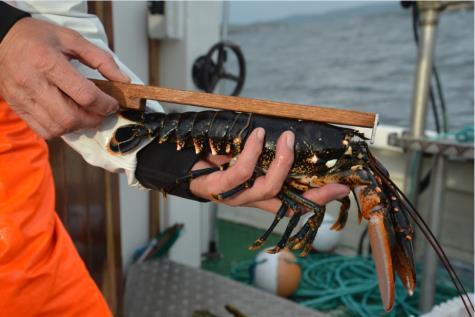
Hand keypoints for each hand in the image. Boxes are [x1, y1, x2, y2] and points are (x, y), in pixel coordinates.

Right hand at [0, 18, 129, 138]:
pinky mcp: (17, 107)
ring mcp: (23, 98)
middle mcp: (33, 83)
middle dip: (93, 120)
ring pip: (57, 128)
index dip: (105, 104)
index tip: (113, 104)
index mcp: (48, 62)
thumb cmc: (39, 37)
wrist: (1, 38)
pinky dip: (61, 130)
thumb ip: (101, 59)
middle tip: (103, 113)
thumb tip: (124, 80)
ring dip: (78, 126)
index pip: (84, 95)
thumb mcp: (72, 39)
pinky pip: (43, 131)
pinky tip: (68, 118)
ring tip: (87, 115)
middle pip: (70, 117)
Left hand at [190, 129, 349, 213]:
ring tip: (286, 137)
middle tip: (333, 176)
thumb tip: (290, 132)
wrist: (180, 162)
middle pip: (288, 206)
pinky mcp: (220, 189)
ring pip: (269, 188)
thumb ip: (265, 151)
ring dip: (282, 162)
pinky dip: (253, 152)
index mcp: (260, 194)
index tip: (343, 188)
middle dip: (314, 194)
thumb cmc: (215, 156)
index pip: (294, 203)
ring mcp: (236, 197)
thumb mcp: (245, 153)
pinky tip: (256, 136)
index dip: (318, 199)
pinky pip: (243, 172)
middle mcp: (251, 200)